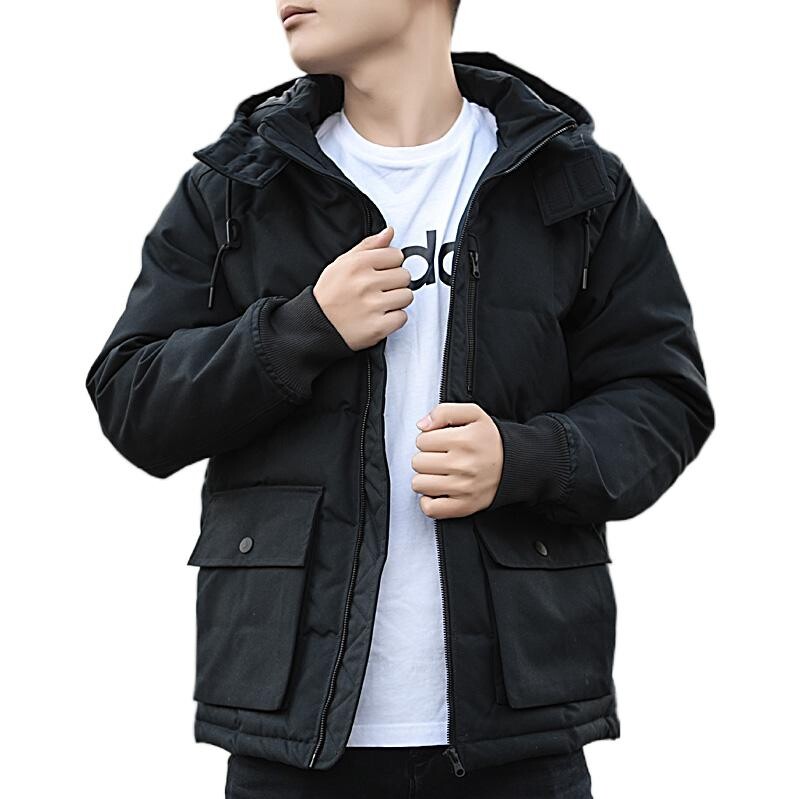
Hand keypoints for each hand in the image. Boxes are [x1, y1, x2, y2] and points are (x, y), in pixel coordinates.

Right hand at [312, 225, 412, 350]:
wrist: (316, 325)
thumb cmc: (329, 294)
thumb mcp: (342, 263)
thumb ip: (368, 246)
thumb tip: (389, 232)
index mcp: (357, 264)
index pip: (396, 255)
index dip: (391, 264)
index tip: (381, 272)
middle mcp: (365, 283)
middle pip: (404, 276)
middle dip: (395, 283)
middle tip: (380, 290)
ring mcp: (372, 306)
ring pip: (406, 296)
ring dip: (397, 301)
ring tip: (380, 303)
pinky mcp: (377, 327)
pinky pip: (402, 317)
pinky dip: (394, 319)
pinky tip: (380, 316)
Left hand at [411, 403, 503, 518]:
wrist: (516, 465)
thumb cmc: (490, 440)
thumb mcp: (473, 414)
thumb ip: (444, 411)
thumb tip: (421, 425)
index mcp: (465, 440)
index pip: (421, 440)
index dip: (428, 439)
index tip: (441, 442)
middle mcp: (464, 465)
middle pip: (418, 462)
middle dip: (426, 458)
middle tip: (441, 457)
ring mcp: (463, 488)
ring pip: (418, 484)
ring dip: (426, 478)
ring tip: (440, 473)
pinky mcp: (464, 506)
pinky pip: (430, 509)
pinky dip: (428, 501)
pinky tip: (437, 490)